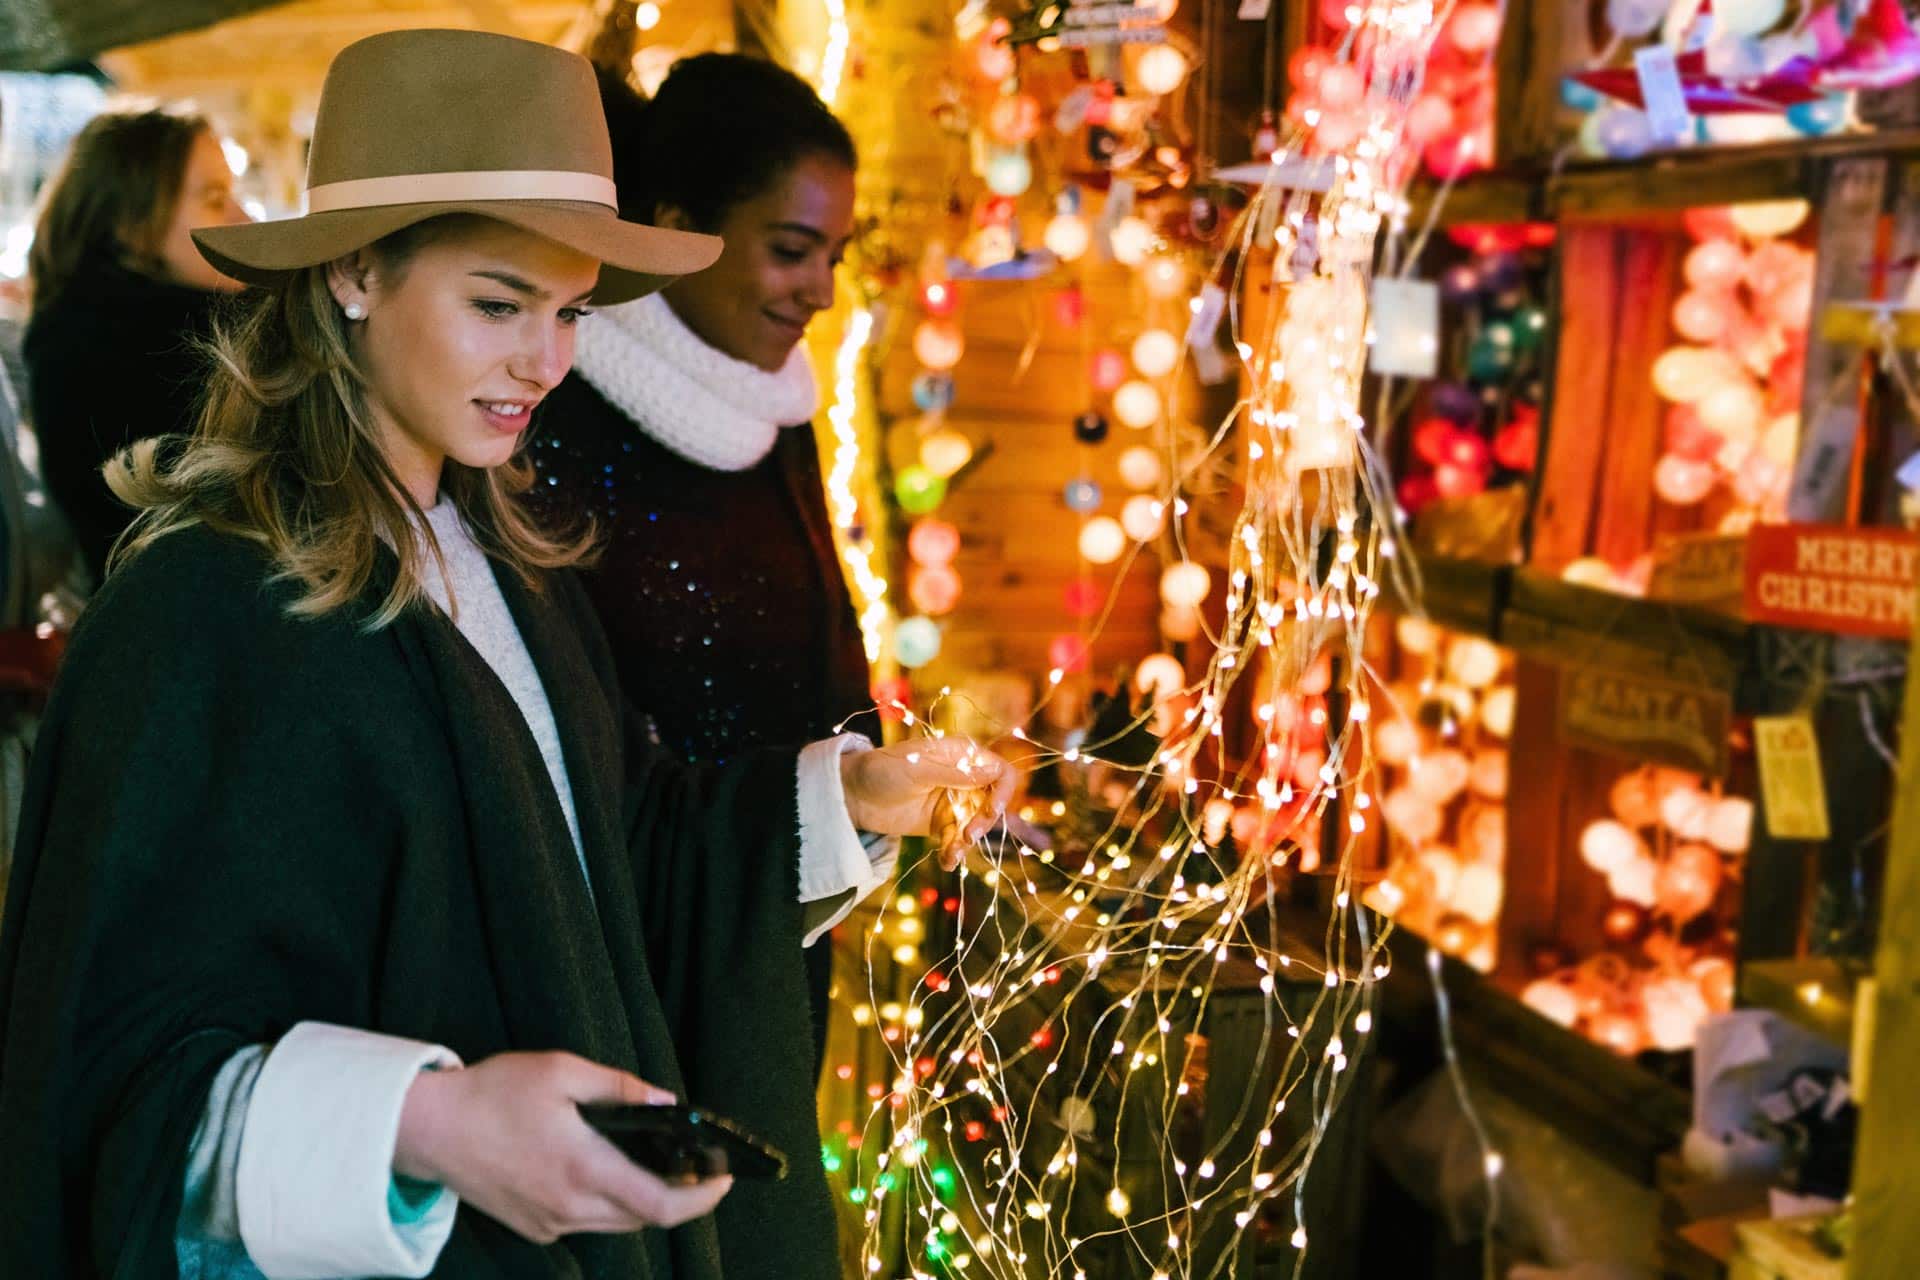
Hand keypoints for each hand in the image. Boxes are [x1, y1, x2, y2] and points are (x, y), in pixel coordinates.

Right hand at [394, 1051, 731, 1243]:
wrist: (428, 1129)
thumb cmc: (493, 1094)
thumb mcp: (562, 1072)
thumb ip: (620, 1088)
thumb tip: (668, 1103)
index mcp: (583, 1169)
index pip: (661, 1204)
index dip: (703, 1197)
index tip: (725, 1176)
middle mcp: (569, 1207)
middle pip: (646, 1217)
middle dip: (681, 1194)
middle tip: (698, 1162)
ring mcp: (550, 1223)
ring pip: (619, 1222)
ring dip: (646, 1199)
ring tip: (660, 1162)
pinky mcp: (534, 1227)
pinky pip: (589, 1221)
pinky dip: (611, 1201)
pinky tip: (609, 1169)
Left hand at [840, 736, 1015, 869]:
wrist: (852, 795)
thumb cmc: (882, 770)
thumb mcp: (918, 769)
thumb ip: (956, 774)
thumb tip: (995, 772)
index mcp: (961, 755)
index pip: (999, 771)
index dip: (1003, 791)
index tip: (992, 811)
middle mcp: (963, 777)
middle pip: (992, 802)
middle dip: (983, 822)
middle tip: (966, 836)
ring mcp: (953, 802)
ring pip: (977, 824)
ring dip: (968, 841)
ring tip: (951, 854)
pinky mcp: (941, 823)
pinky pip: (958, 839)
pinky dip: (955, 851)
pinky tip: (946, 862)